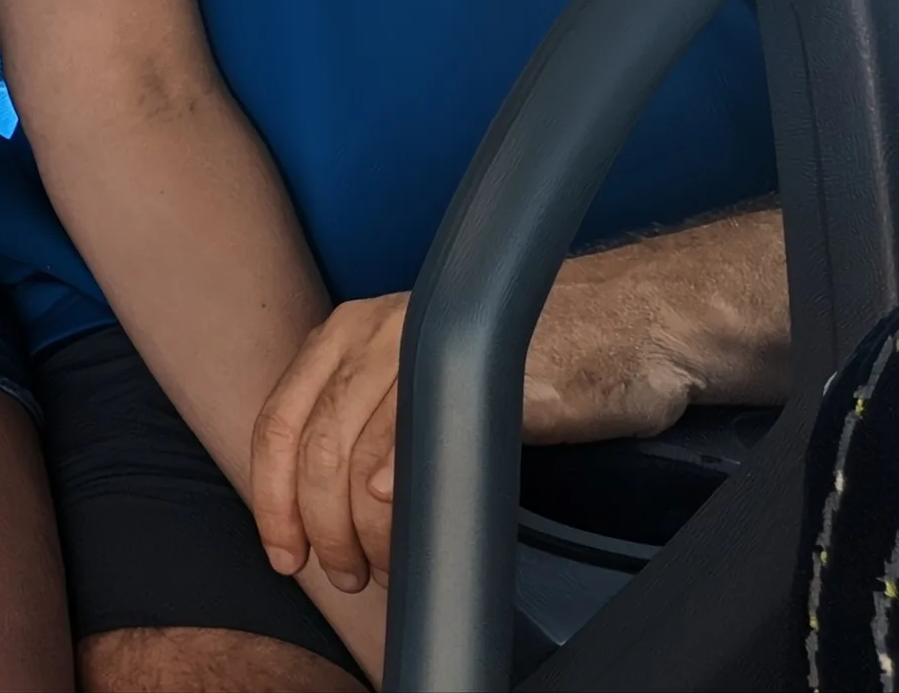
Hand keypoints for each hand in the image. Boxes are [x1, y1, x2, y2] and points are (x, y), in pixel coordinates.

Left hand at [251, 274, 701, 591]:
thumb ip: (371, 426)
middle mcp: (375, 329)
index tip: (285, 552)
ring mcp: (425, 344)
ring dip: (361, 530)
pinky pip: (415, 438)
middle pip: (313, 445)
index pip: (280, 418)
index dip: (273, 496)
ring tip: (384, 567)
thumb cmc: (528, 362)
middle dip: (319, 526)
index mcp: (350, 332)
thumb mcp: (427, 384)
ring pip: (356, 453)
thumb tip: (326, 505)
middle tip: (347, 573)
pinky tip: (403, 520)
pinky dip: (396, 490)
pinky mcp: (479, 370)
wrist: (626, 326)